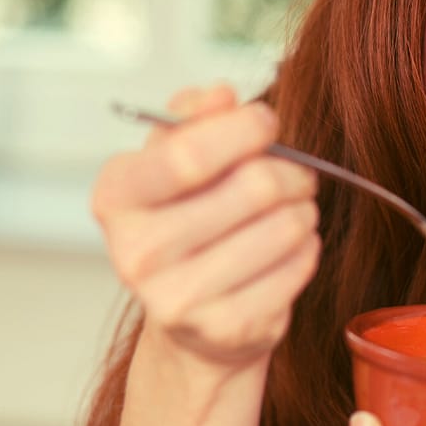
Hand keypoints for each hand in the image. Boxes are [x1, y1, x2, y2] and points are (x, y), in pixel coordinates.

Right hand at [93, 83, 320, 368]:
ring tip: (293, 208)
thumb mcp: (174, 155)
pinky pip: (298, 266)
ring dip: (303, 208)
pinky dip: (308, 247)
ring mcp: (178, 299)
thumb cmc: (188, 214)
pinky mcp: (226, 330)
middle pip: (254, 188)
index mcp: (117, 196)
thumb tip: (221, 95)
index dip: (244, 129)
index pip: (189, 154)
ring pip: (286, 227)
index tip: (267, 122)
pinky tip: (291, 246)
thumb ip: (194, 115)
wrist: (191, 314)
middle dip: (292, 170)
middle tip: (298, 172)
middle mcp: (136, 252)